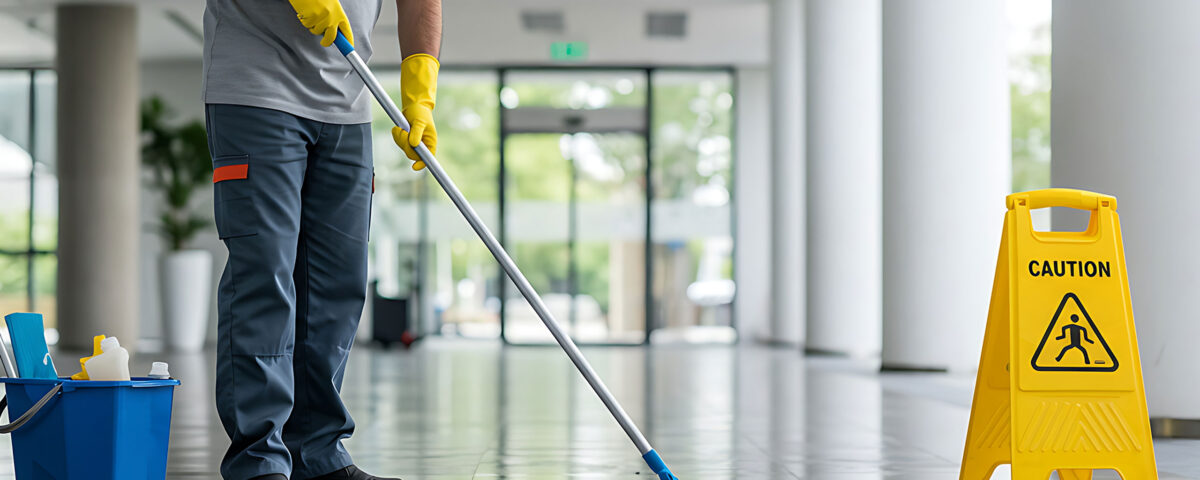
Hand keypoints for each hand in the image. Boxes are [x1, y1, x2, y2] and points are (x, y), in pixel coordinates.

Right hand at [288, 0, 353, 46]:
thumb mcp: (330, 6)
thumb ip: (333, 18)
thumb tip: (333, 35)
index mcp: (339, 13)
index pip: (346, 31)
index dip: (348, 42)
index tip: (349, 49)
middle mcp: (333, 16)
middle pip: (331, 37)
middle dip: (327, 42)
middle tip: (324, 42)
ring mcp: (322, 17)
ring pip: (316, 31)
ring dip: (312, 25)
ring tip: (311, 13)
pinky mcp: (312, 16)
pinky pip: (307, 25)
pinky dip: (304, 20)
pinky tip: (305, 11)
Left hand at [392, 53, 438, 170]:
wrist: (414, 106)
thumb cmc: (420, 113)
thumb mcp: (420, 121)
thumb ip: (417, 132)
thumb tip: (414, 144)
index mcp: (430, 143)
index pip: (428, 158)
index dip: (421, 163)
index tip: (414, 167)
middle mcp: (423, 146)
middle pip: (411, 153)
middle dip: (404, 143)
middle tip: (402, 130)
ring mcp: (414, 144)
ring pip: (403, 148)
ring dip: (399, 138)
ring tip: (401, 127)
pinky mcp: (406, 140)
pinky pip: (398, 143)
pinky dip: (396, 135)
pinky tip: (399, 128)